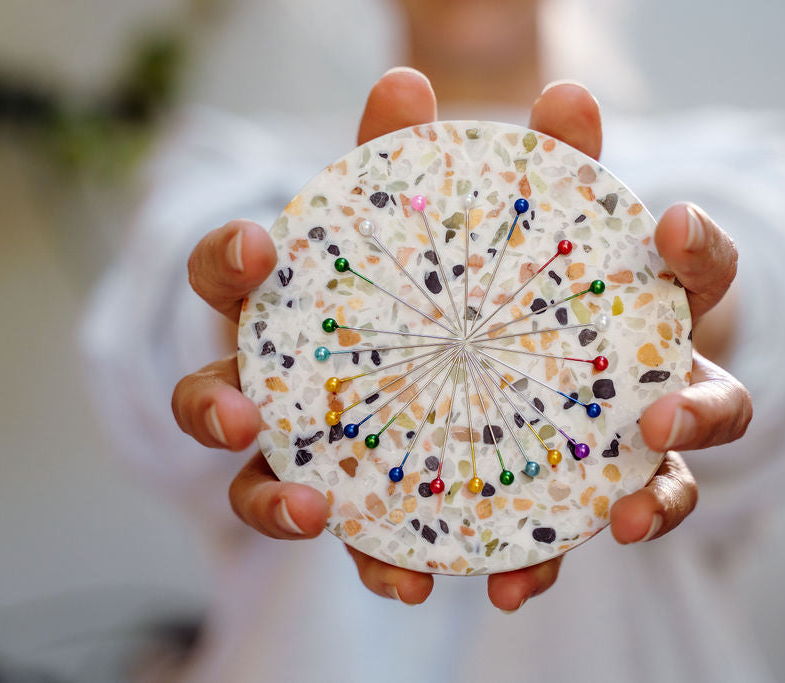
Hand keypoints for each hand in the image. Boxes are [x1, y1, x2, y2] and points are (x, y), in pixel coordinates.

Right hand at [171, 68, 749, 610]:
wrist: (556, 367)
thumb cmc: (514, 286)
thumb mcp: (540, 227)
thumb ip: (550, 168)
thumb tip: (571, 98)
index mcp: (309, 297)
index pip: (238, 272)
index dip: (230, 260)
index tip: (260, 246)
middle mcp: (297, 379)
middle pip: (220, 390)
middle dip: (214, 401)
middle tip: (241, 410)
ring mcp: (331, 451)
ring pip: (267, 486)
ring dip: (275, 503)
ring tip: (317, 511)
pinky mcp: (383, 515)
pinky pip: (371, 550)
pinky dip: (390, 569)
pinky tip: (428, 585)